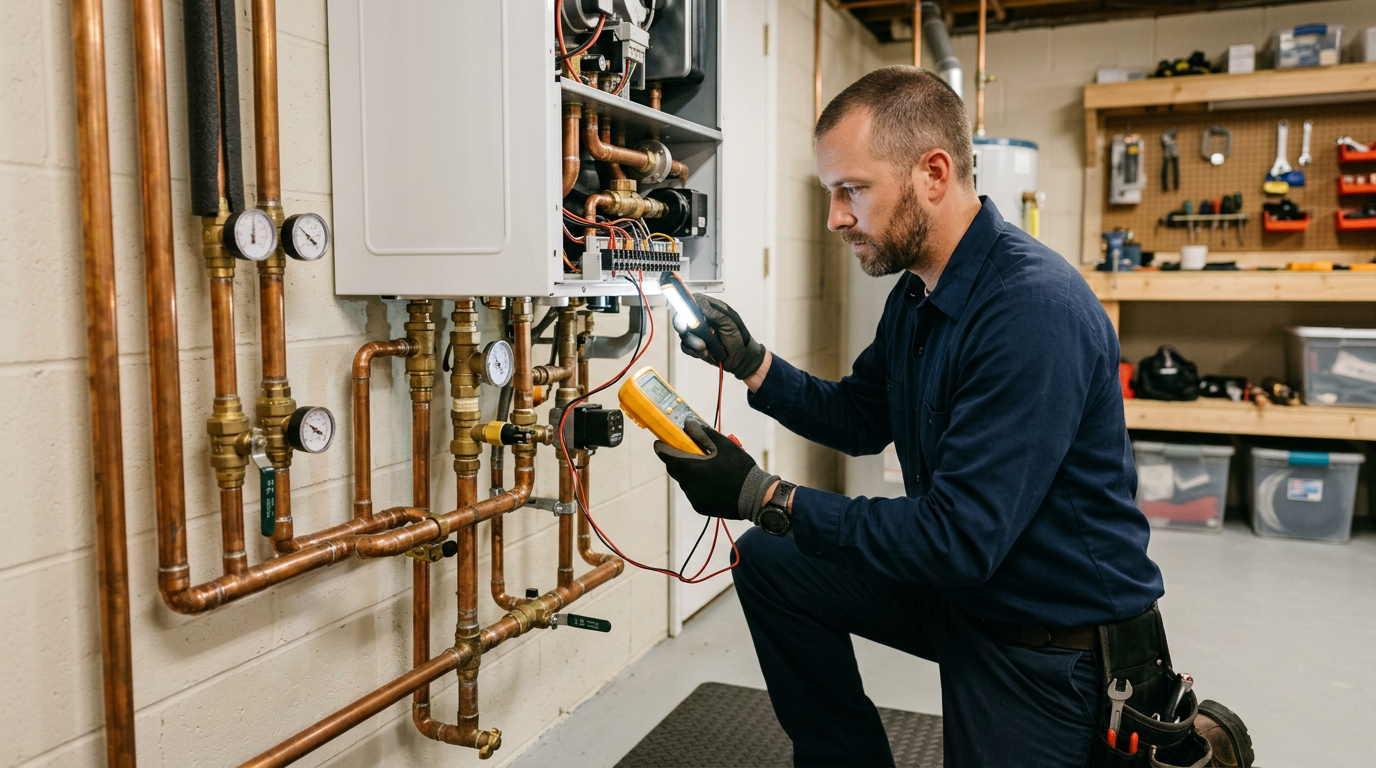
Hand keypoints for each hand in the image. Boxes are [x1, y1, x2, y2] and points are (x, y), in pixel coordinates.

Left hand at [654, 420, 777, 521]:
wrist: (755, 497)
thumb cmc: (740, 469)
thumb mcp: (724, 445)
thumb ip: (703, 433)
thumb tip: (688, 423)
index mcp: (691, 467)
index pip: (666, 455)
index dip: (662, 447)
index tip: (661, 441)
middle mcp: (688, 484)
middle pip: (674, 469)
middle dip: (678, 460)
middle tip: (691, 453)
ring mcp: (693, 498)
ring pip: (684, 481)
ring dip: (690, 474)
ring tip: (710, 469)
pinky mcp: (699, 507)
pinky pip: (693, 493)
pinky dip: (698, 486)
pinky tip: (715, 483)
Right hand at [672, 294, 766, 380]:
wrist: (741, 357)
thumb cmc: (738, 337)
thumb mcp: (729, 323)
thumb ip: (715, 313)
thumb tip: (700, 303)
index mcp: (708, 309)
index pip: (692, 301)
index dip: (686, 304)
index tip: (687, 310)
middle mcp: (699, 320)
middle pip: (681, 317)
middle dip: (683, 324)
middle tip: (685, 327)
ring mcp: (695, 334)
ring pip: (683, 334)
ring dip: (693, 341)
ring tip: (705, 347)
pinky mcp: (693, 347)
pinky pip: (686, 348)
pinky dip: (695, 351)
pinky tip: (706, 353)